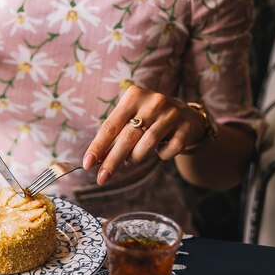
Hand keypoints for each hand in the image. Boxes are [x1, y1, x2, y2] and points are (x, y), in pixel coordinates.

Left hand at [82, 85, 205, 184]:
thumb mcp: (131, 118)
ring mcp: (172, 114)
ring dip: (135, 158)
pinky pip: (168, 151)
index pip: (110, 126)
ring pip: (147, 145)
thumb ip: (114, 136)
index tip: (87, 164)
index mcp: (133, 96)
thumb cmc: (149, 120)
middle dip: (112, 161)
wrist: (187, 116)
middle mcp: (153, 102)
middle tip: (101, 178)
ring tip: (132, 159)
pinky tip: (160, 150)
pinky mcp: (186, 128)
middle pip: (127, 137)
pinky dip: (161, 156)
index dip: (97, 146)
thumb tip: (95, 160)